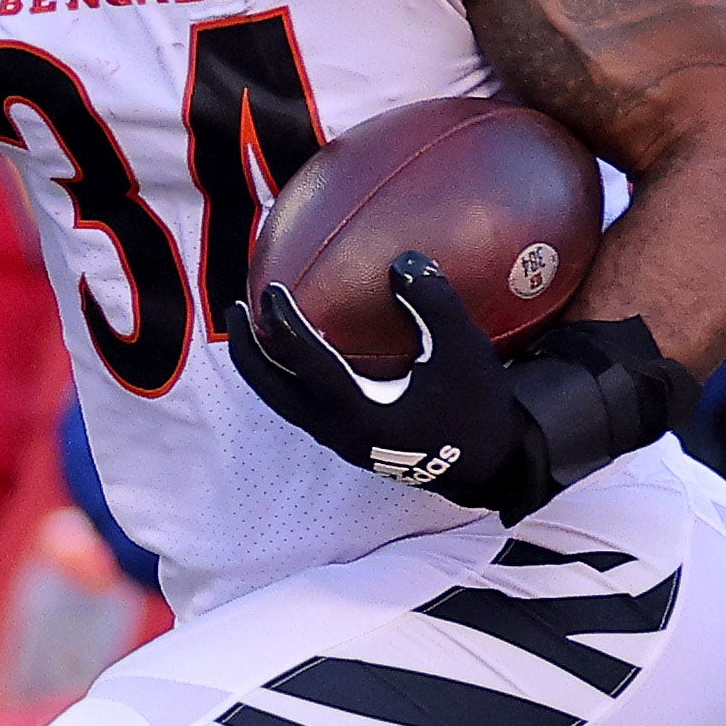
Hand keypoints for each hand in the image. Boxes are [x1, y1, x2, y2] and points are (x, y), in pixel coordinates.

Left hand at [229, 256, 701, 520]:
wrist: (489, 466)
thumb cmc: (478, 406)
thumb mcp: (465, 351)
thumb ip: (433, 303)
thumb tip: (401, 258)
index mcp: (359, 411)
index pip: (305, 361)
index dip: (282, 323)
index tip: (270, 288)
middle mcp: (337, 430)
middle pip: (272, 388)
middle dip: (248, 348)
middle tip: (235, 307)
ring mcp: (339, 440)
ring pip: (282, 401)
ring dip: (263, 364)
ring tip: (252, 329)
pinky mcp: (348, 442)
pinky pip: (303, 404)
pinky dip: (289, 374)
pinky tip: (301, 350)